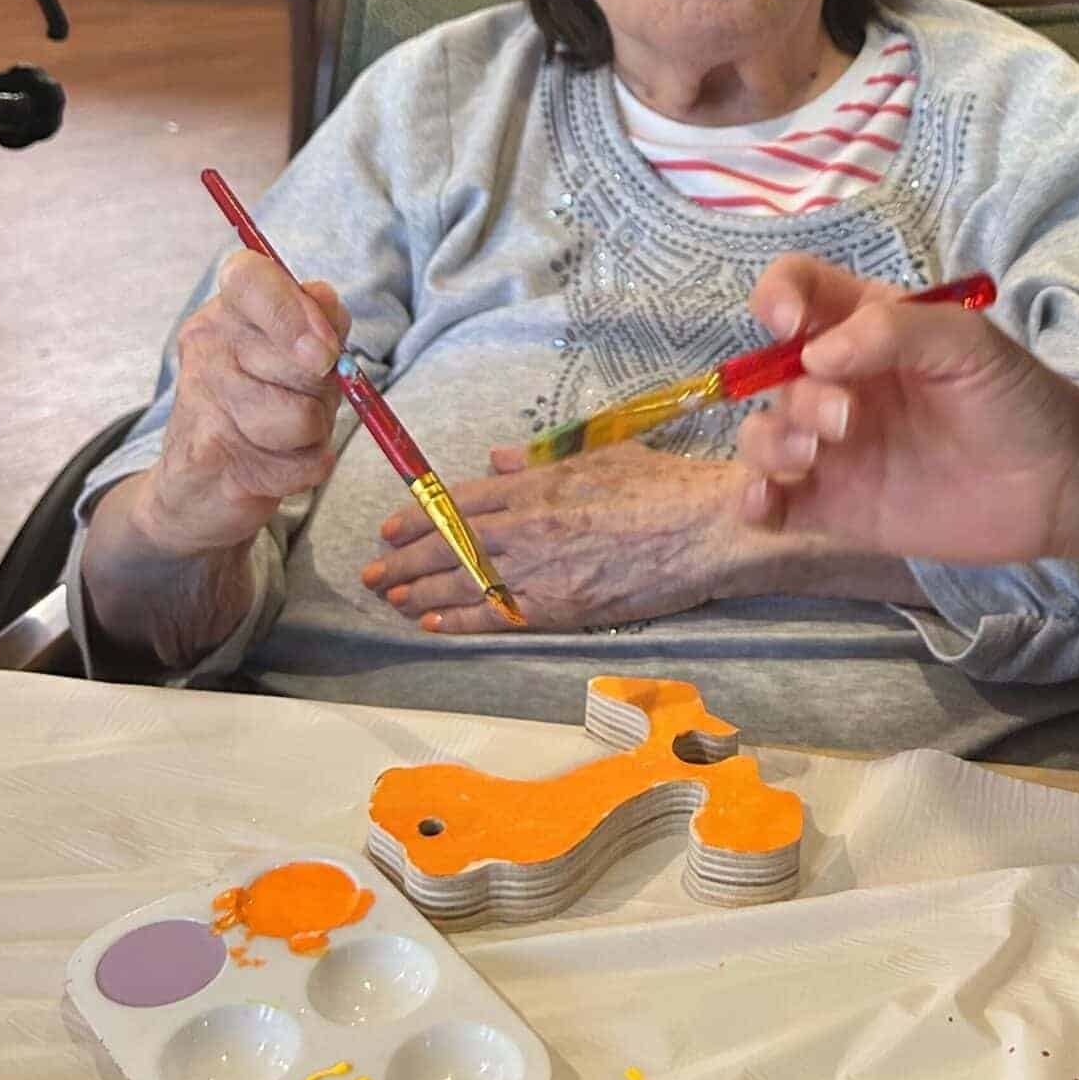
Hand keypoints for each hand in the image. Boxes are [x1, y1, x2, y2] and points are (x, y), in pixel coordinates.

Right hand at [133, 252, 348, 559]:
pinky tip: (272, 465)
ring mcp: (202, 403)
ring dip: (316, 433)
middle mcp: (206, 348)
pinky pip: (301, 463)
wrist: (195, 486)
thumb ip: (317, 318)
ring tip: (285, 435)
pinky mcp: (210, 457)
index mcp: (226, 311)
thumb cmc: (257, 405)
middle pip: (303, 360)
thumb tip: (325, 299)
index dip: (295, 312)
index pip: (251, 277)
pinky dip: (305, 470)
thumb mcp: (288, 352)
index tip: (325, 351)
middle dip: (325, 390)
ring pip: (305, 417)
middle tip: (300, 400)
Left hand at [361, 442, 755, 635]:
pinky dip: (459, 620)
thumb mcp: (601, 456)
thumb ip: (541, 462)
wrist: (707, 530)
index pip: (463, 501)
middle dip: (404, 559)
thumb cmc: (664, 485)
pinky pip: (496, 616)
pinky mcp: (561, 608)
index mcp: (538, 485)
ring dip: (419, 592)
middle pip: (450, 545)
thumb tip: (497, 460)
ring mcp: (542, 571)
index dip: (421, 515)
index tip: (391, 525)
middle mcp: (529, 528)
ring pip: (463, 583)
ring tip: (388, 598)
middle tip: (371, 570)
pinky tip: (432, 623)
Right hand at [733, 256, 1078, 562]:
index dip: (777, 295)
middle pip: (771, 371)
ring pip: (761, 434)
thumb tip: (815, 354)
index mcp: (863, 325)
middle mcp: (837, 381)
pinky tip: (766, 501)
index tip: (788, 322)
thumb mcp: (968, 341)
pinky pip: (771, 503)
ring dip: (768, 441)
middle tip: (847, 419)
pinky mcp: (835, 506)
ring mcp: (833, 446)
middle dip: (796, 392)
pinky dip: (752, 500)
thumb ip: (894, 331)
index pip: (796, 289)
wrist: (1056, 483)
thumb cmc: (1016, 397)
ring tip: (813, 455)